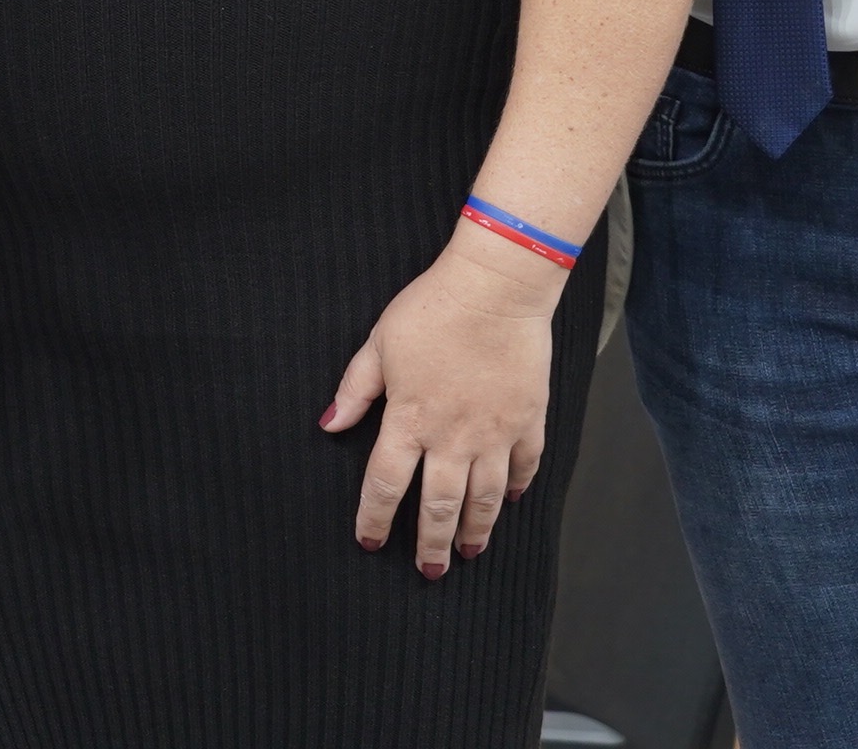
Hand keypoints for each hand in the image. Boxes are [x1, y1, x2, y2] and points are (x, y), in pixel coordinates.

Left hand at [322, 228, 565, 574]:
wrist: (496, 288)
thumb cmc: (432, 309)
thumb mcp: (379, 345)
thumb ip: (355, 390)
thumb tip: (329, 425)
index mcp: (410, 419)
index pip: (386, 484)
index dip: (375, 518)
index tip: (370, 541)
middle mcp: (453, 436)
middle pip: (439, 505)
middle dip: (431, 543)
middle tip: (429, 571)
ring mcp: (495, 432)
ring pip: (485, 497)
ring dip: (475, 530)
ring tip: (468, 553)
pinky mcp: (528, 420)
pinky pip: (524, 465)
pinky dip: (517, 487)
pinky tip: (509, 502)